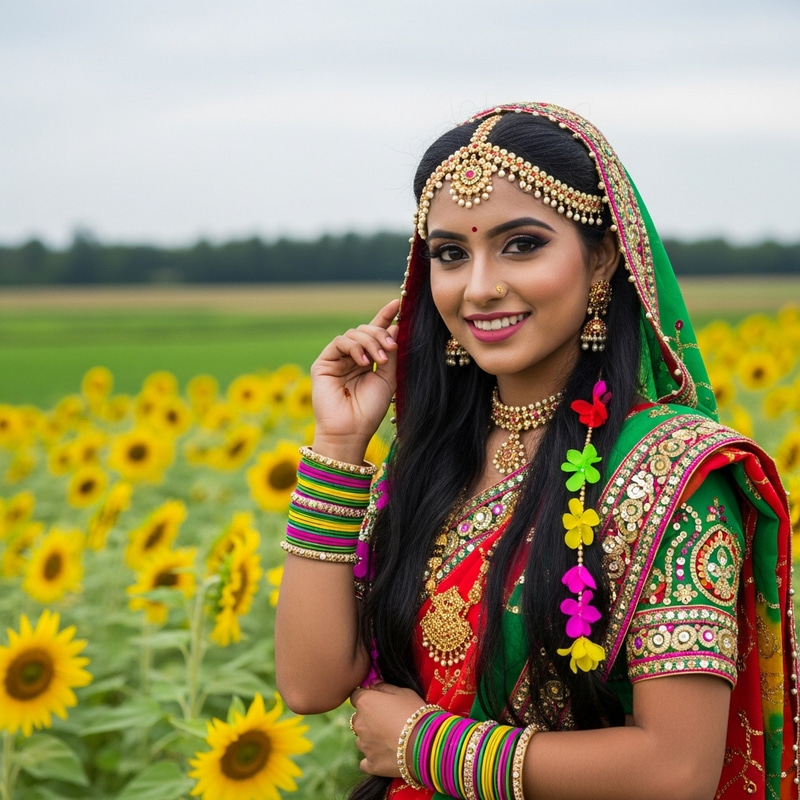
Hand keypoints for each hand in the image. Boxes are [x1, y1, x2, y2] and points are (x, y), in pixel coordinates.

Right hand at [310, 299, 399, 459]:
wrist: (351, 431)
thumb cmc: (369, 410)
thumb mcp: (388, 379)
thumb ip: (390, 353)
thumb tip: (396, 326)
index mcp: (367, 361)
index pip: (376, 334)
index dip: (385, 317)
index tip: (399, 304)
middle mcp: (352, 358)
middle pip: (366, 330)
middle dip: (381, 334)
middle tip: (391, 348)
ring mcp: (337, 359)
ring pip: (354, 334)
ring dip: (371, 342)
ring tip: (380, 360)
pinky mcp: (324, 363)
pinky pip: (340, 342)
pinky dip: (355, 348)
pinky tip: (365, 362)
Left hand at [349, 683, 425, 777]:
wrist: (426, 743)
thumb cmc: (415, 712)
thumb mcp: (403, 692)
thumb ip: (383, 686)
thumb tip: (372, 683)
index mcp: (365, 702)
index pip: (356, 697)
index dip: (367, 698)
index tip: (379, 702)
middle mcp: (359, 723)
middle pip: (358, 719)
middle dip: (369, 719)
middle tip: (389, 721)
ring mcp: (364, 745)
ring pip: (362, 739)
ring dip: (371, 738)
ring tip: (391, 739)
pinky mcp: (371, 764)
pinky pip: (366, 760)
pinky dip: (374, 757)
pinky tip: (387, 755)